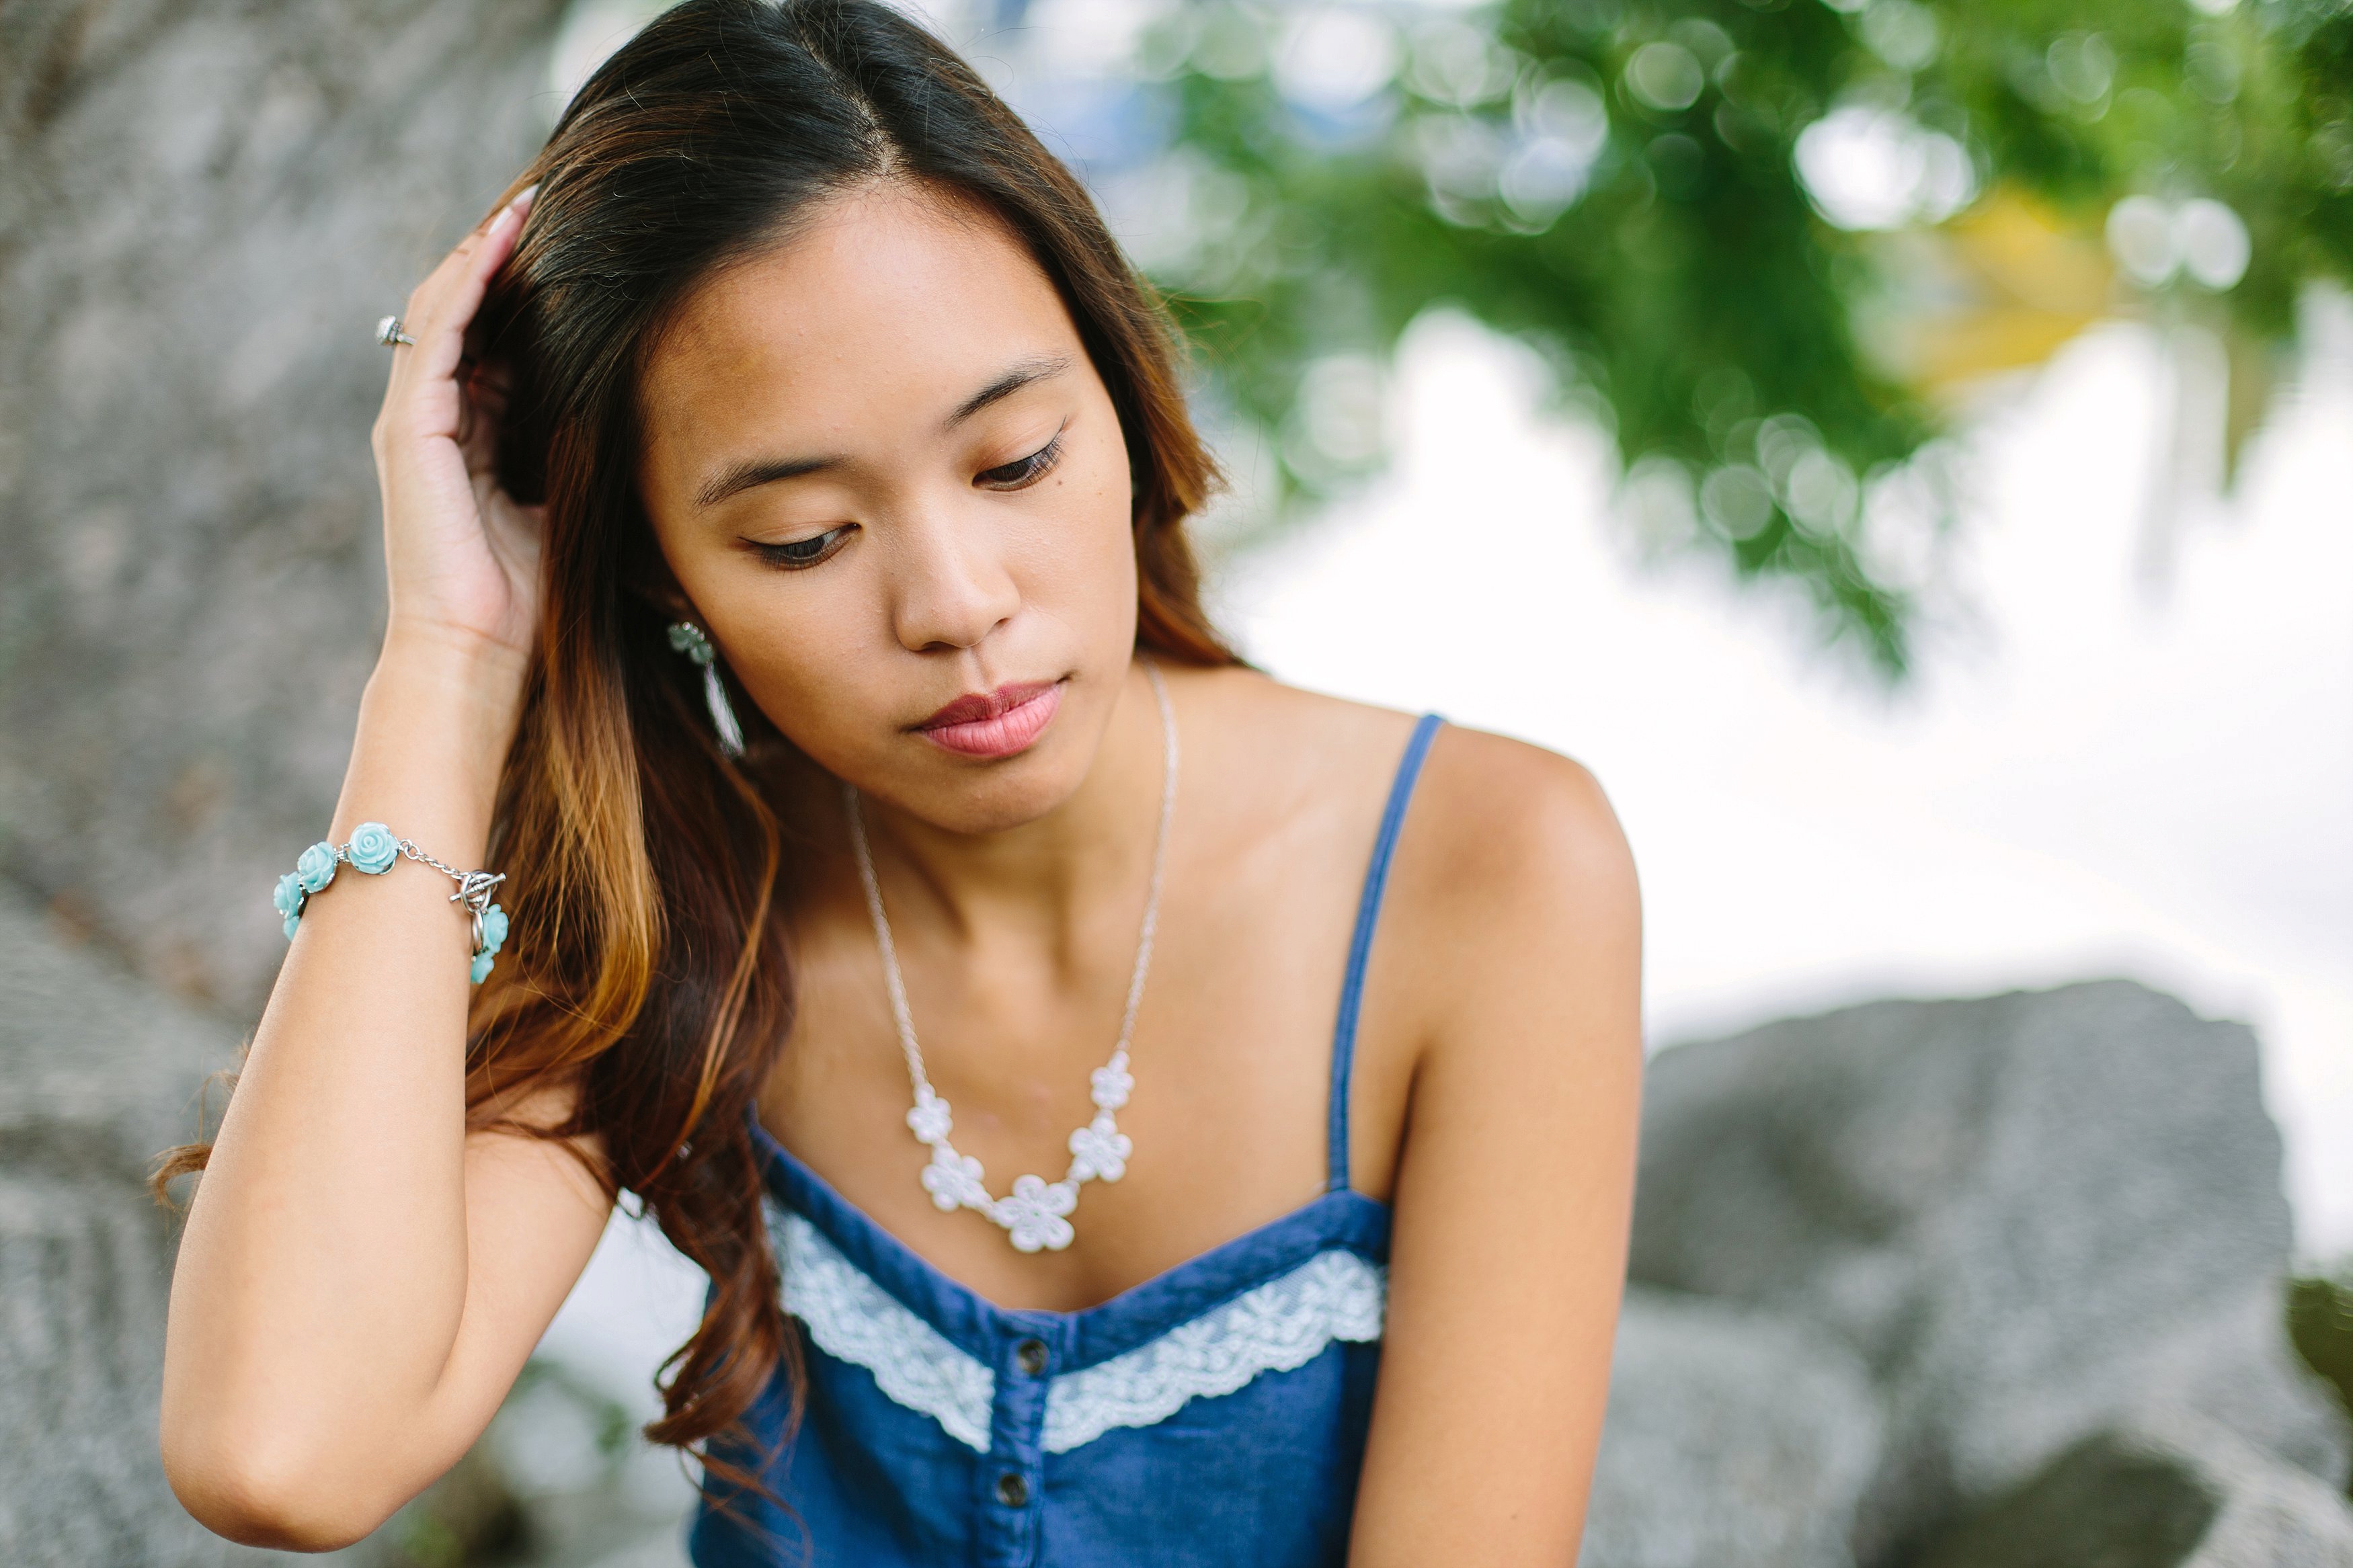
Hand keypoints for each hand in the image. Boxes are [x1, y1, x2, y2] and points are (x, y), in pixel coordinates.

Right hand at [369, 188, 543, 669]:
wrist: (478, 652)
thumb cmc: (528, 599)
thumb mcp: (564, 506)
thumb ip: (575, 457)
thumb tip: (633, 420)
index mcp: (469, 436)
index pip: (490, 340)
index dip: (524, 290)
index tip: (572, 248)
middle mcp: (432, 419)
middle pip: (461, 312)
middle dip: (501, 256)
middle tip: (551, 202)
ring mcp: (413, 421)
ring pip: (442, 309)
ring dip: (483, 253)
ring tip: (528, 203)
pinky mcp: (409, 430)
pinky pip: (435, 335)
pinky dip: (466, 283)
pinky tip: (500, 243)